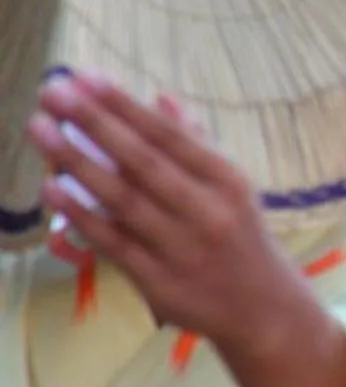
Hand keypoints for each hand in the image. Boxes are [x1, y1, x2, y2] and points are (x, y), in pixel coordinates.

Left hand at [29, 73, 318, 362]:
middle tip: (54, 92)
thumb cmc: (239, 236)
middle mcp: (208, 211)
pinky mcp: (159, 281)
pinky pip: (113, 242)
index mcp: (228, 181)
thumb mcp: (233, 187)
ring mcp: (182, 248)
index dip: (126, 106)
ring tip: (41, 128)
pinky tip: (52, 188)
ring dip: (76, 162)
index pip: (170, 135)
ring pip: (123, 199)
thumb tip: (162, 98)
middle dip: (95, 124)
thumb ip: (197, 143)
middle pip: (143, 162)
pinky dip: (81, 215)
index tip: (87, 76)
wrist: (263, 309)